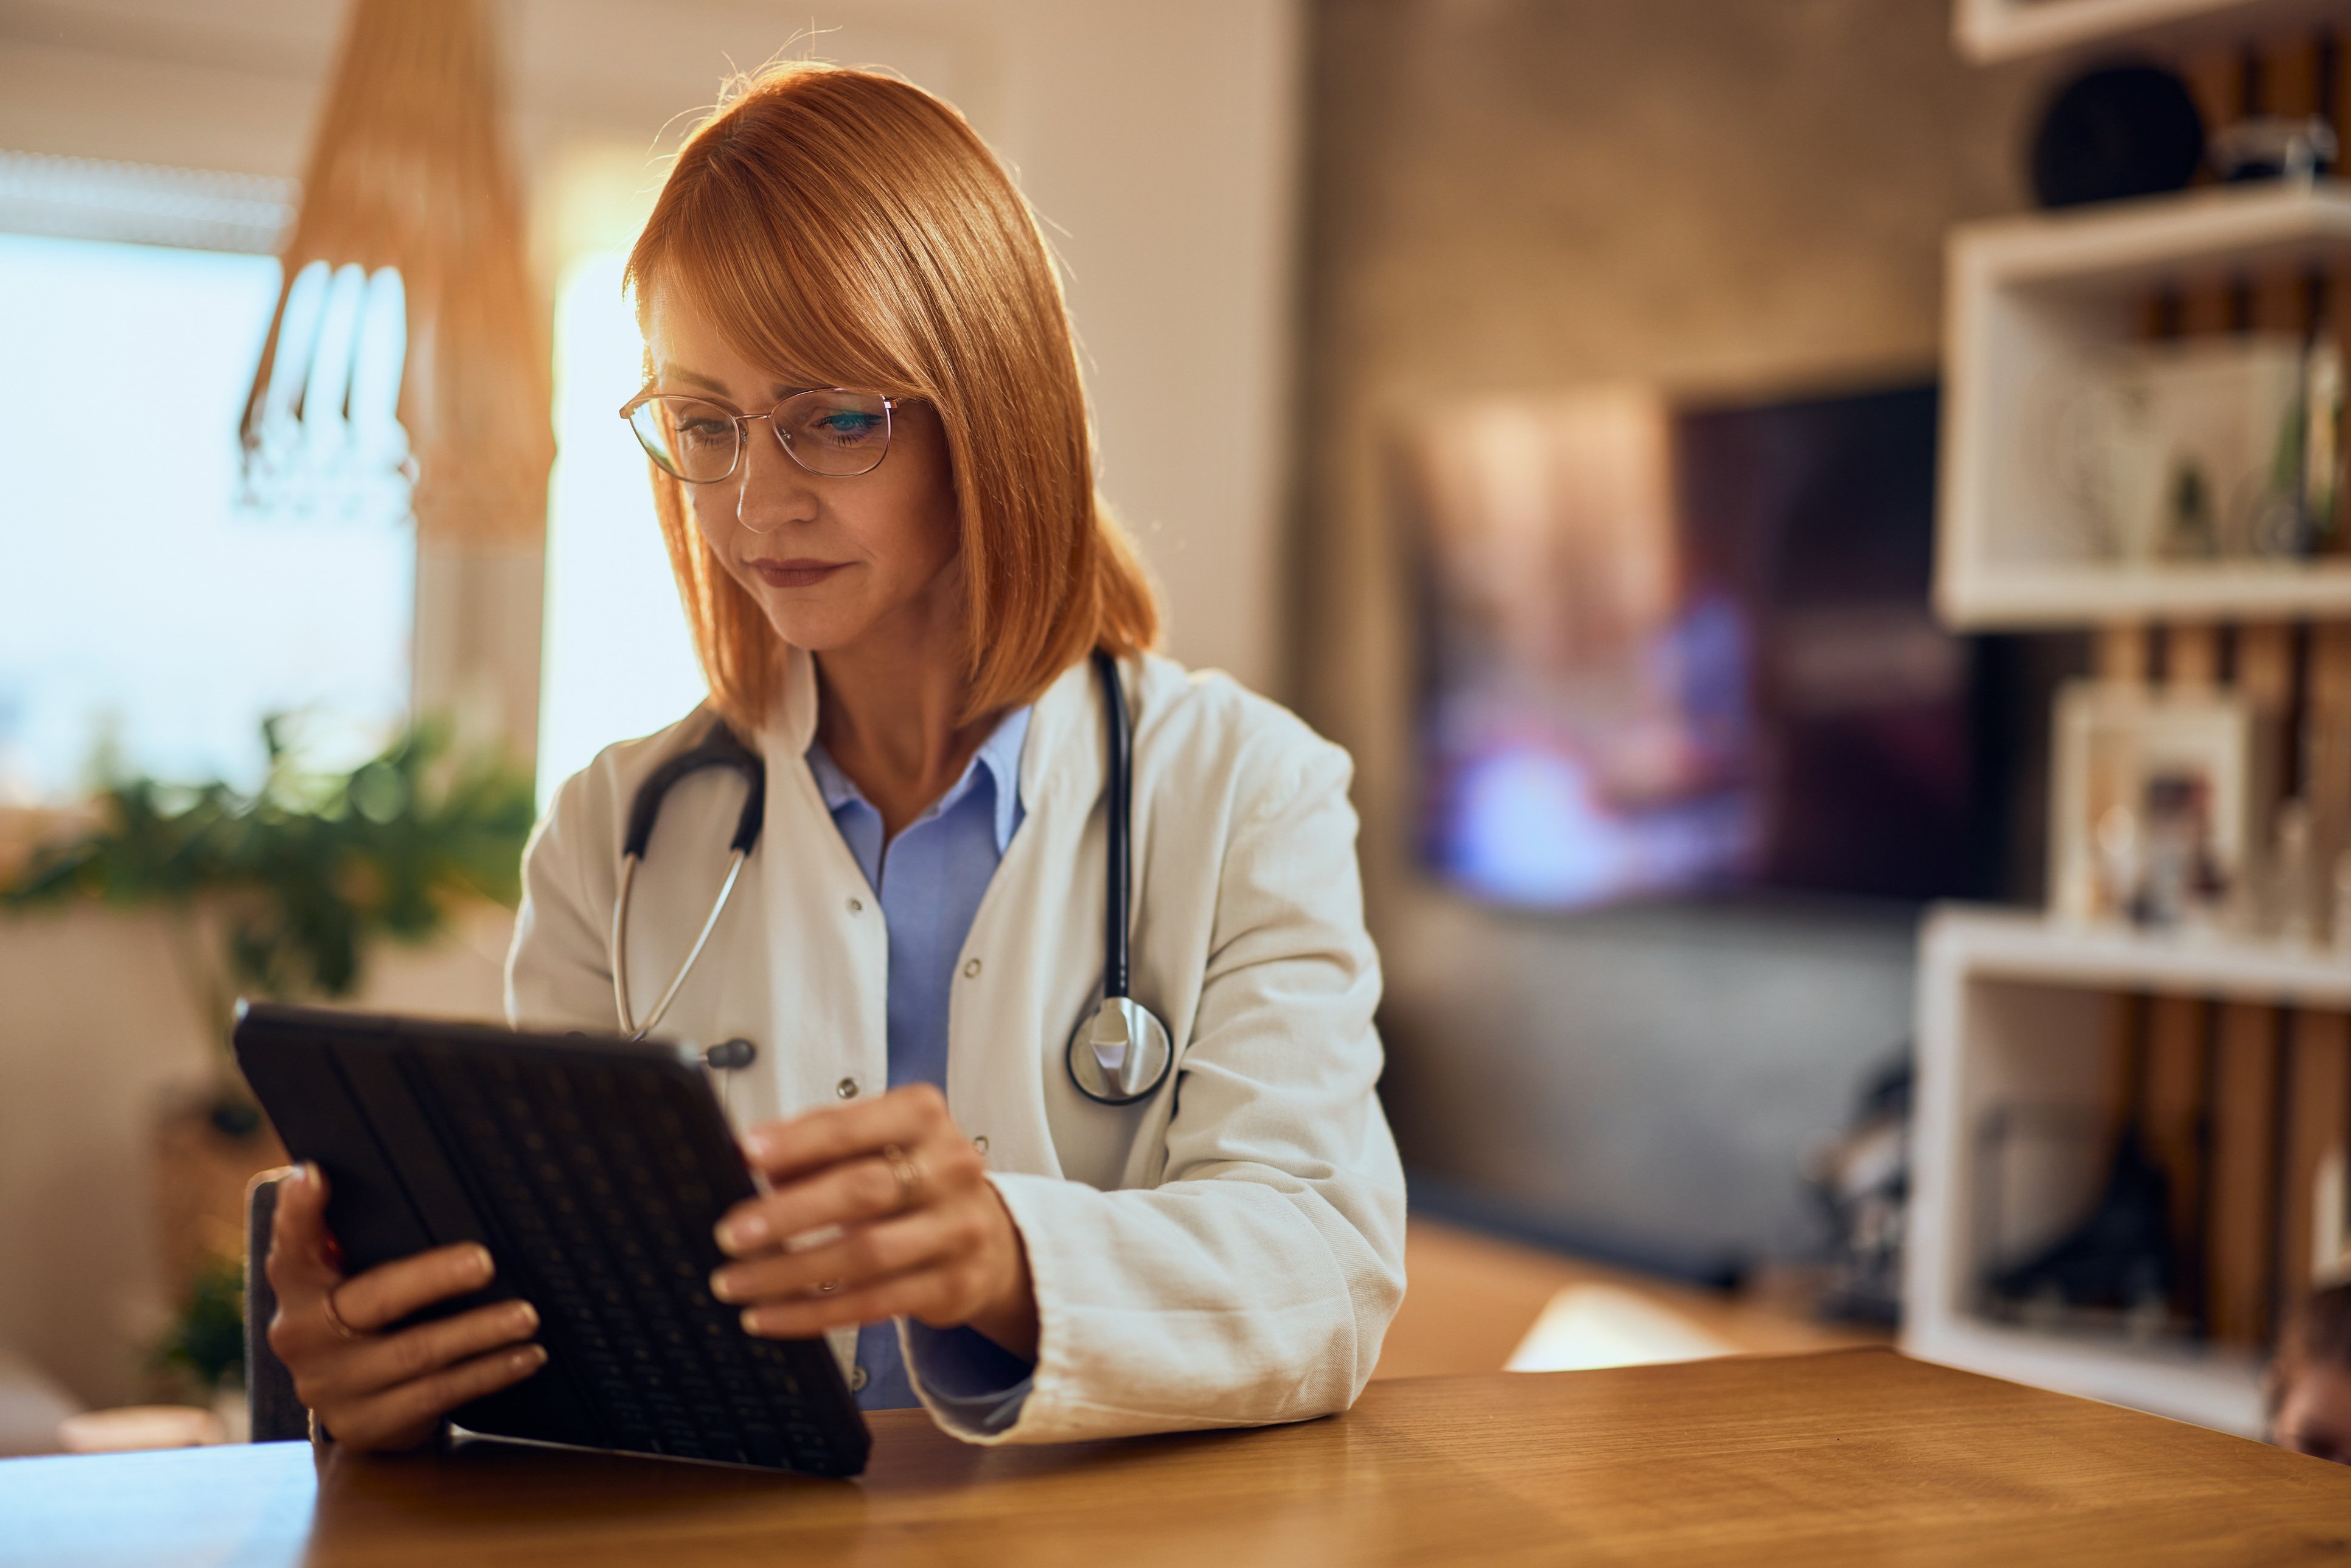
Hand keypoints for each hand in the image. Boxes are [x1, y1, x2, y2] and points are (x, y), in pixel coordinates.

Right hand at [263, 1163, 546, 1450]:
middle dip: (432, 1278)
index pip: (293, 1244)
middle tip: (486, 1262)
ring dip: (479, 1333)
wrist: (357, 1404)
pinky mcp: (364, 1424)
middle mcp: (301, 1337)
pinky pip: (436, 1395)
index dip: (298, 1213)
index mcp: (298, 1287)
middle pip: (371, 1300)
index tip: (316, 1176)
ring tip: (526, 1316)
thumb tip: (402, 1178)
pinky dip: (487, 1373)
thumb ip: (363, 1236)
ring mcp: (330, 1386)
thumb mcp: (354, 1275)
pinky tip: (524, 1357)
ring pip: (414, 1354)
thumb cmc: (369, 1313)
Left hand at [711, 1084, 1037, 1358]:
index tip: (746, 1153)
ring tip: (736, 1281)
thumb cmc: (913, 1180)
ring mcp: (957, 1229)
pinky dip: (812, 1313)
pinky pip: (872, 1303)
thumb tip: (753, 1161)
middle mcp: (950, 1168)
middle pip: (863, 1190)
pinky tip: (770, 1315)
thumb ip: (820, 1147)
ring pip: (865, 1255)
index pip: (853, 1126)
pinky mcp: (952, 1285)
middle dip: (788, 1214)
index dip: (798, 1140)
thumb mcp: (876, 1144)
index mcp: (924, 1118)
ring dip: (790, 1272)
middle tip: (731, 1233)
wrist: (987, 1237)